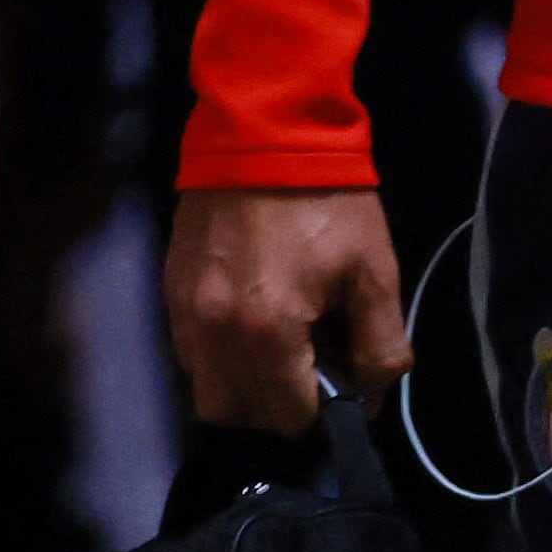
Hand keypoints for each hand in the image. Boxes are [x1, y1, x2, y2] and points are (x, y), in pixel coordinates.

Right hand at [163, 186, 402, 436]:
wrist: (267, 131)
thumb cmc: (329, 202)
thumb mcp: (373, 271)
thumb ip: (379, 346)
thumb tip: (372, 399)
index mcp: (269, 333)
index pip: (290, 420)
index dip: (324, 416)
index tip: (343, 391)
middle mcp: (216, 336)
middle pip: (242, 418)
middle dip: (280, 410)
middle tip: (312, 373)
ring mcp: (186, 315)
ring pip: (209, 393)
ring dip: (246, 391)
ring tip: (282, 351)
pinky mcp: (172, 293)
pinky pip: (191, 355)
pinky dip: (221, 360)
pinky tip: (252, 326)